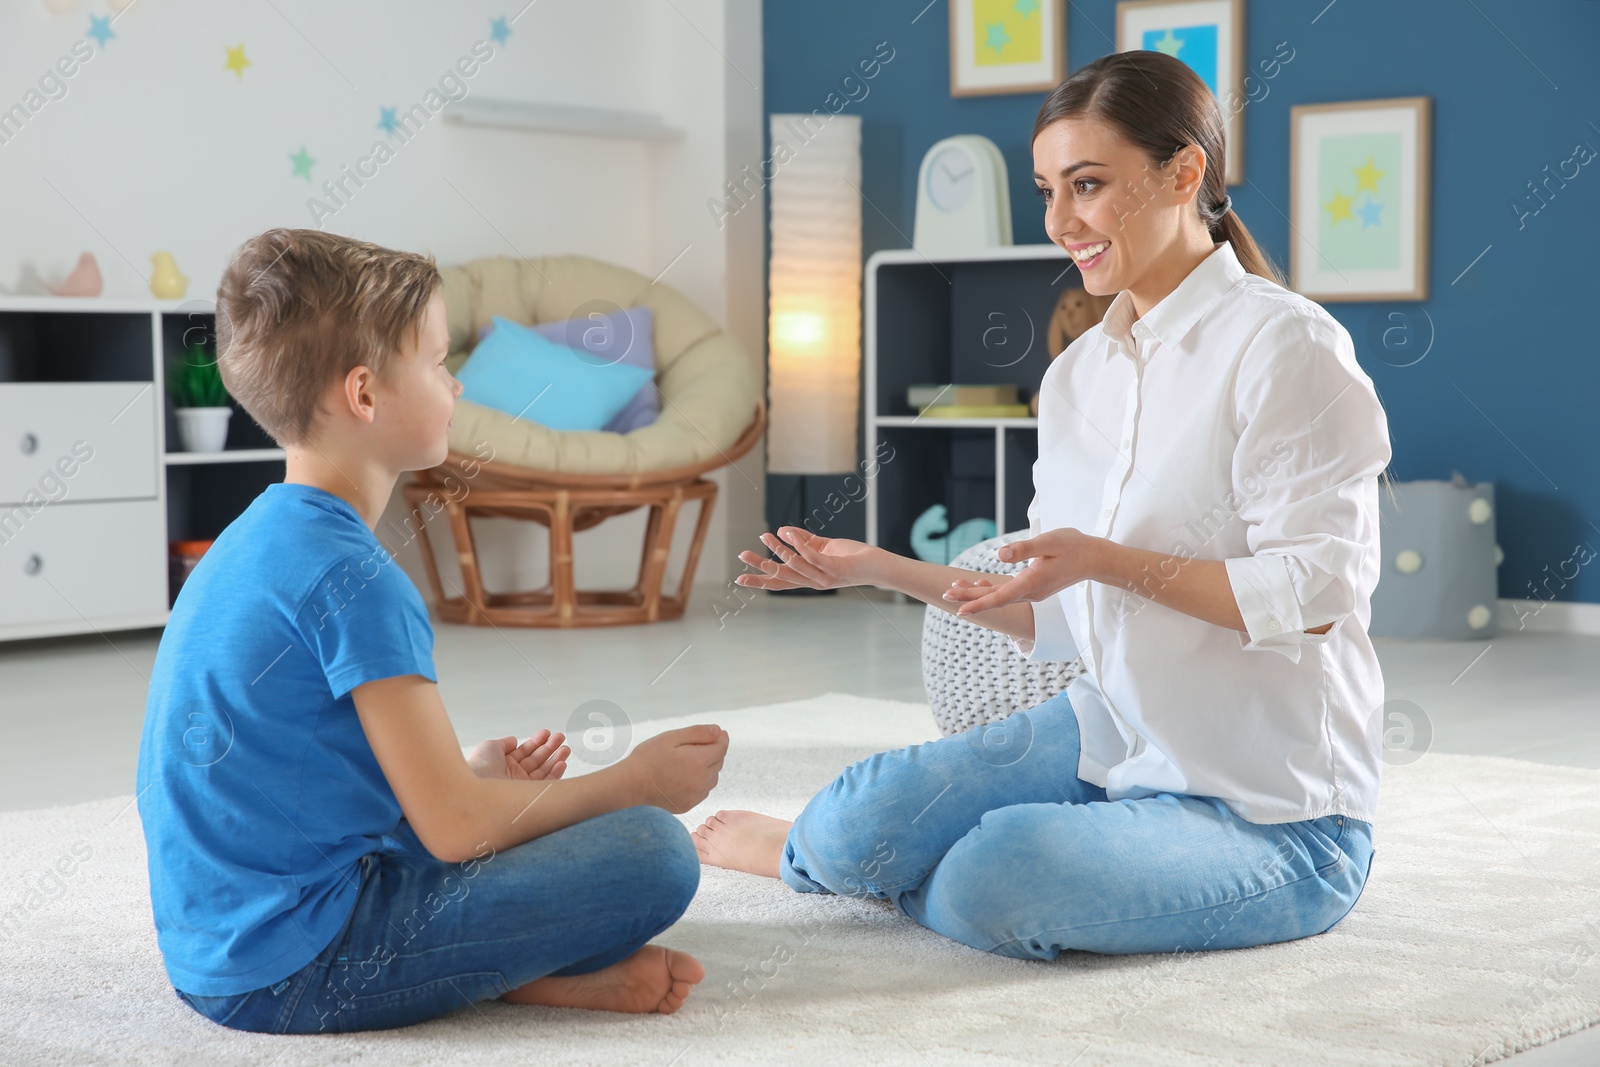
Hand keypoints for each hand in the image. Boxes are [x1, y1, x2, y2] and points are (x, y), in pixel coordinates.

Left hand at [466, 729, 569, 780]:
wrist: (479, 786)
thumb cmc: (480, 766)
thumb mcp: (490, 746)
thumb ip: (505, 743)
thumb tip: (514, 740)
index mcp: (505, 763)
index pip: (525, 751)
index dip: (536, 741)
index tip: (547, 733)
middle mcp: (514, 774)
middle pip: (537, 759)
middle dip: (550, 748)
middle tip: (560, 737)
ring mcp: (522, 785)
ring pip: (543, 770)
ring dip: (556, 759)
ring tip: (566, 748)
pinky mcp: (529, 795)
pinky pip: (546, 784)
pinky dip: (555, 774)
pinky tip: (562, 763)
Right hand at [621, 724, 729, 813]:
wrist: (629, 786)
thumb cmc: (647, 759)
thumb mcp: (670, 738)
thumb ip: (697, 733)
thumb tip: (719, 731)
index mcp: (697, 761)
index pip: (722, 747)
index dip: (721, 737)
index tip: (718, 732)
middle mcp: (701, 781)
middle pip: (719, 762)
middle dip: (713, 751)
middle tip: (697, 744)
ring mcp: (695, 796)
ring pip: (713, 778)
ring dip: (708, 767)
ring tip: (689, 761)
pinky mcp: (688, 805)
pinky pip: (703, 791)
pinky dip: (700, 782)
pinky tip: (684, 775)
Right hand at [735, 526, 878, 590]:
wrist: (879, 565)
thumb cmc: (852, 556)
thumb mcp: (824, 545)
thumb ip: (803, 539)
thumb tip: (781, 529)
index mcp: (809, 578)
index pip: (780, 581)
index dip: (760, 579)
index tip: (739, 578)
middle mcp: (814, 581)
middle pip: (782, 576)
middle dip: (760, 566)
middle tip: (741, 556)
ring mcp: (825, 577)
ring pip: (795, 565)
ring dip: (778, 549)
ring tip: (765, 535)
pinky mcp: (835, 568)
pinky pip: (813, 557)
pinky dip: (799, 545)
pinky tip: (787, 534)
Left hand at [941, 529, 1103, 615]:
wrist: (1095, 558)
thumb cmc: (1074, 546)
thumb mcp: (1049, 542)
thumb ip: (1024, 549)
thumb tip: (999, 555)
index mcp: (1032, 583)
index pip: (999, 597)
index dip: (978, 603)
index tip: (958, 609)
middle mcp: (1030, 592)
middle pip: (995, 599)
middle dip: (969, 597)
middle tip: (945, 594)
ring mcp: (1032, 592)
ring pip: (1000, 596)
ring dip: (978, 593)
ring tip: (955, 587)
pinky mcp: (1034, 587)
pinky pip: (1008, 592)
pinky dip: (991, 589)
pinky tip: (979, 585)